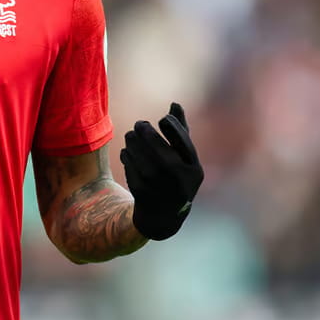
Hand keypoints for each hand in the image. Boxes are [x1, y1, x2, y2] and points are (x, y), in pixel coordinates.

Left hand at [119, 102, 203, 240]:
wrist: (163, 215)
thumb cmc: (176, 176)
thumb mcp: (185, 159)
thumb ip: (182, 131)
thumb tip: (175, 104)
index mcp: (193, 168)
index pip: (182, 139)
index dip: (171, 125)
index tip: (162, 120)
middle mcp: (176, 176)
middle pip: (152, 140)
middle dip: (142, 128)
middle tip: (139, 125)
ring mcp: (157, 184)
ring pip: (136, 147)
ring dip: (132, 139)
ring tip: (132, 138)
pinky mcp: (139, 188)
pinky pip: (127, 159)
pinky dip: (126, 154)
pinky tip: (129, 154)